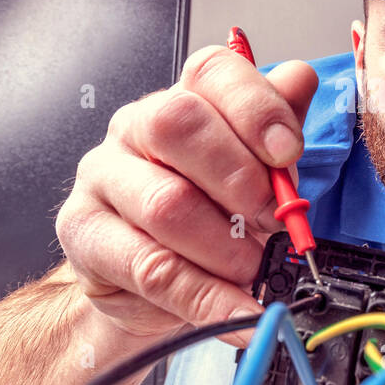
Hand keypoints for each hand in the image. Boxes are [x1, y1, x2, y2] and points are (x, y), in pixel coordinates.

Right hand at [55, 45, 318, 345]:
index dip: (255, 106)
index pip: (213, 71)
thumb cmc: (207, 215)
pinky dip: (206, 298)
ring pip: (165, 203)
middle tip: (274, 222)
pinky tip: (239, 313)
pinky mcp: (84, 233)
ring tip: (254, 272)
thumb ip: (278, 128)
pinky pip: (150, 268)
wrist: (148, 284)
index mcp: (184, 99)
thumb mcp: (254, 172)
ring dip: (225, 248)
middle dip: (240, 179)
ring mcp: (102, 176)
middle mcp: (136, 126)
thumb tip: (300, 78)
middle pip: (178, 124)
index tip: (289, 152)